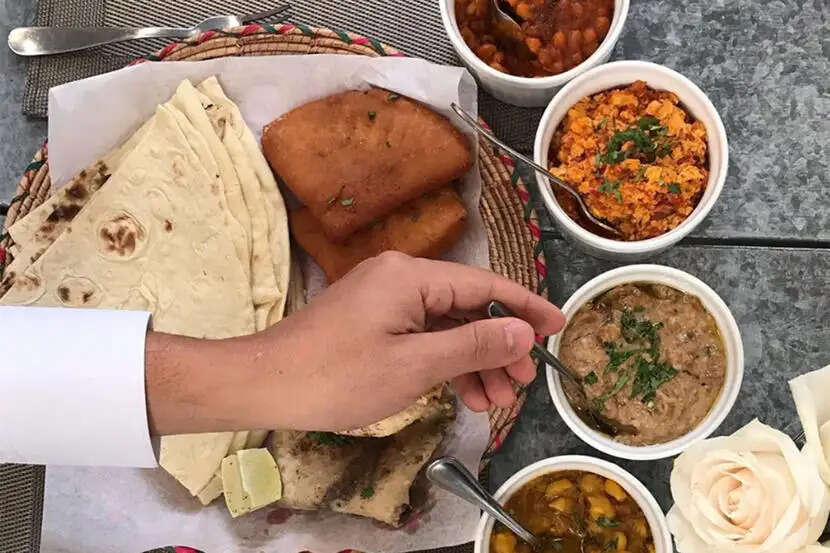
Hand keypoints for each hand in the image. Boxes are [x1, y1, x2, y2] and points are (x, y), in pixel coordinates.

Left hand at [146, 252, 564, 434]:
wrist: (264, 385)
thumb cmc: (337, 375)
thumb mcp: (414, 365)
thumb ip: (473, 346)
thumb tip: (521, 332)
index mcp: (412, 276)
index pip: (485, 287)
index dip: (525, 308)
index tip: (558, 328)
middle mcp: (401, 277)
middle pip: (467, 307)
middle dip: (498, 347)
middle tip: (523, 385)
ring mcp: (384, 299)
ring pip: (445, 326)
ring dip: (473, 361)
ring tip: (496, 401)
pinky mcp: (372, 320)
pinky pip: (421, 335)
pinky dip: (443, 362)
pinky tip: (462, 393)